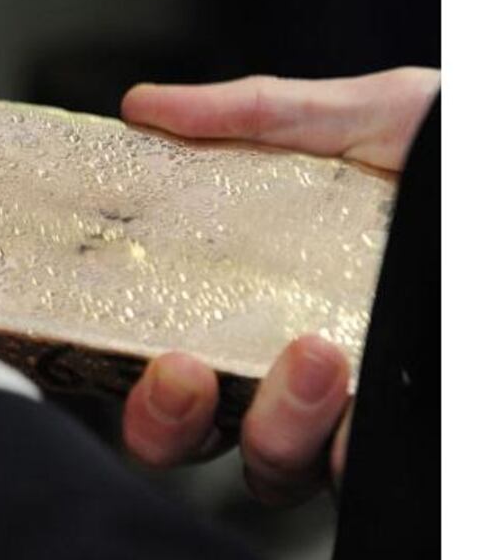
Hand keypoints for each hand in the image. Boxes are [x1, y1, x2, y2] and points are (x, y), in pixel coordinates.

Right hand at [118, 67, 438, 504]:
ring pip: (271, 467)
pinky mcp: (398, 432)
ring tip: (314, 353)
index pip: (171, 363)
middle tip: (185, 369)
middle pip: (194, 436)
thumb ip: (258, 116)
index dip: (140, 381)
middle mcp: (286, 368)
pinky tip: (364, 413)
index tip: (155, 351)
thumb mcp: (363, 119)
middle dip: (170, 421)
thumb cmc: (442, 160)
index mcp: (255, 300)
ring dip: (274, 426)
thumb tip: (147, 108)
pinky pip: (353, 475)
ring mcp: (346, 409)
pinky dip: (347, 454)